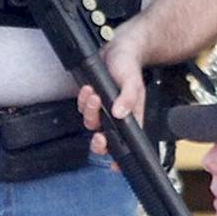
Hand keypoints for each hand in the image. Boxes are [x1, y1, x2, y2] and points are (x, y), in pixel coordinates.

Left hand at [76, 29, 148, 155]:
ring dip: (91, 112)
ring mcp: (103, 109)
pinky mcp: (91, 100)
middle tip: (99, 136)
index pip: (127, 143)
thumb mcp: (133, 82)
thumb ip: (128, 98)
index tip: (114, 166)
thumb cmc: (130, 66)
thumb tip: (121, 113)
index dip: (120, 158)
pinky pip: (83, 108)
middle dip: (99, 141)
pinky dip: (84, 101)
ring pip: (92, 123)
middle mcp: (117, 117)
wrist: (119, 48)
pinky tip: (88, 90)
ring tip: (94, 96)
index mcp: (132, 117)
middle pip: (105, 139)